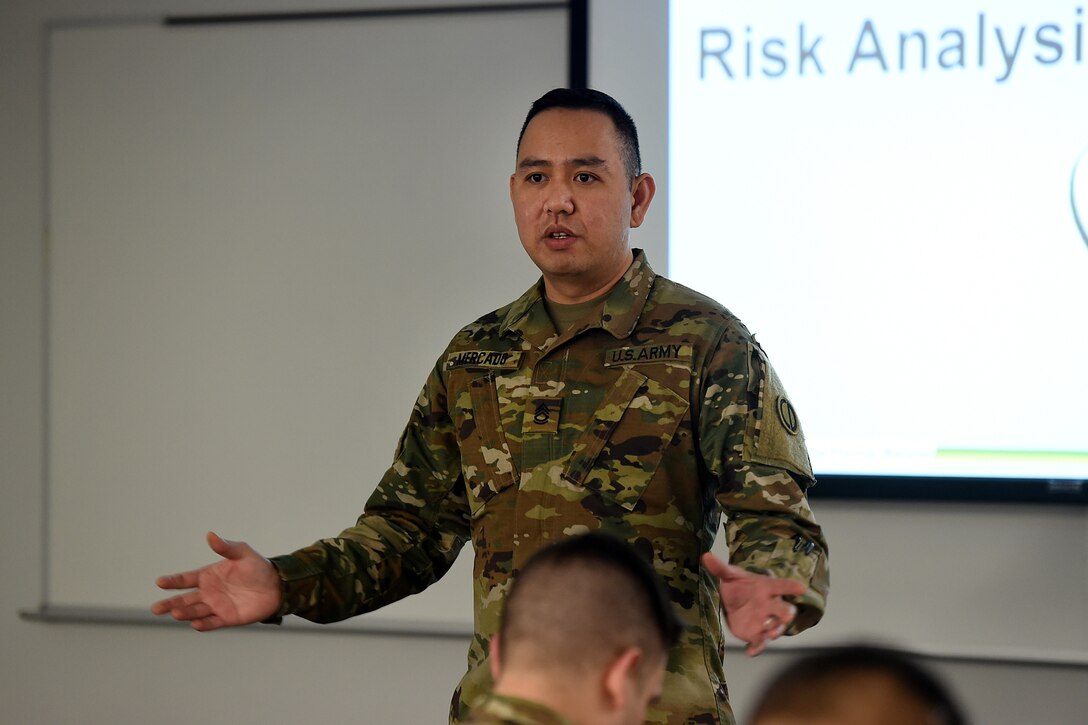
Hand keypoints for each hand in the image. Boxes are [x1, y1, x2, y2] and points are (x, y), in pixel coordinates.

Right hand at [151, 531, 281, 630]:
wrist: (277, 585)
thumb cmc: (258, 567)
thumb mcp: (242, 553)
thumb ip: (225, 547)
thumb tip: (210, 535)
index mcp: (209, 576)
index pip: (186, 579)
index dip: (173, 581)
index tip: (160, 582)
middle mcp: (209, 592)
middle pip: (185, 599)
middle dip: (170, 603)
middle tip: (156, 608)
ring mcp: (217, 606)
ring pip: (196, 611)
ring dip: (186, 612)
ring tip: (176, 612)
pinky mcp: (227, 618)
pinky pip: (212, 622)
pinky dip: (204, 624)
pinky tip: (195, 624)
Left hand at [701, 551, 805, 655]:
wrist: (734, 599)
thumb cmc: (738, 585)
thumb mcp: (729, 575)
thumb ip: (720, 568)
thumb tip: (706, 556)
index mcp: (767, 587)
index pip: (782, 585)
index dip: (791, 587)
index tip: (801, 587)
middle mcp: (771, 605)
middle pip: (784, 610)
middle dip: (787, 613)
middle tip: (785, 616)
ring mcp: (765, 621)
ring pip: (776, 628)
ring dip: (775, 631)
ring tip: (770, 634)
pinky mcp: (756, 634)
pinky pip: (760, 643)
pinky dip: (757, 648)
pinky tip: (750, 652)